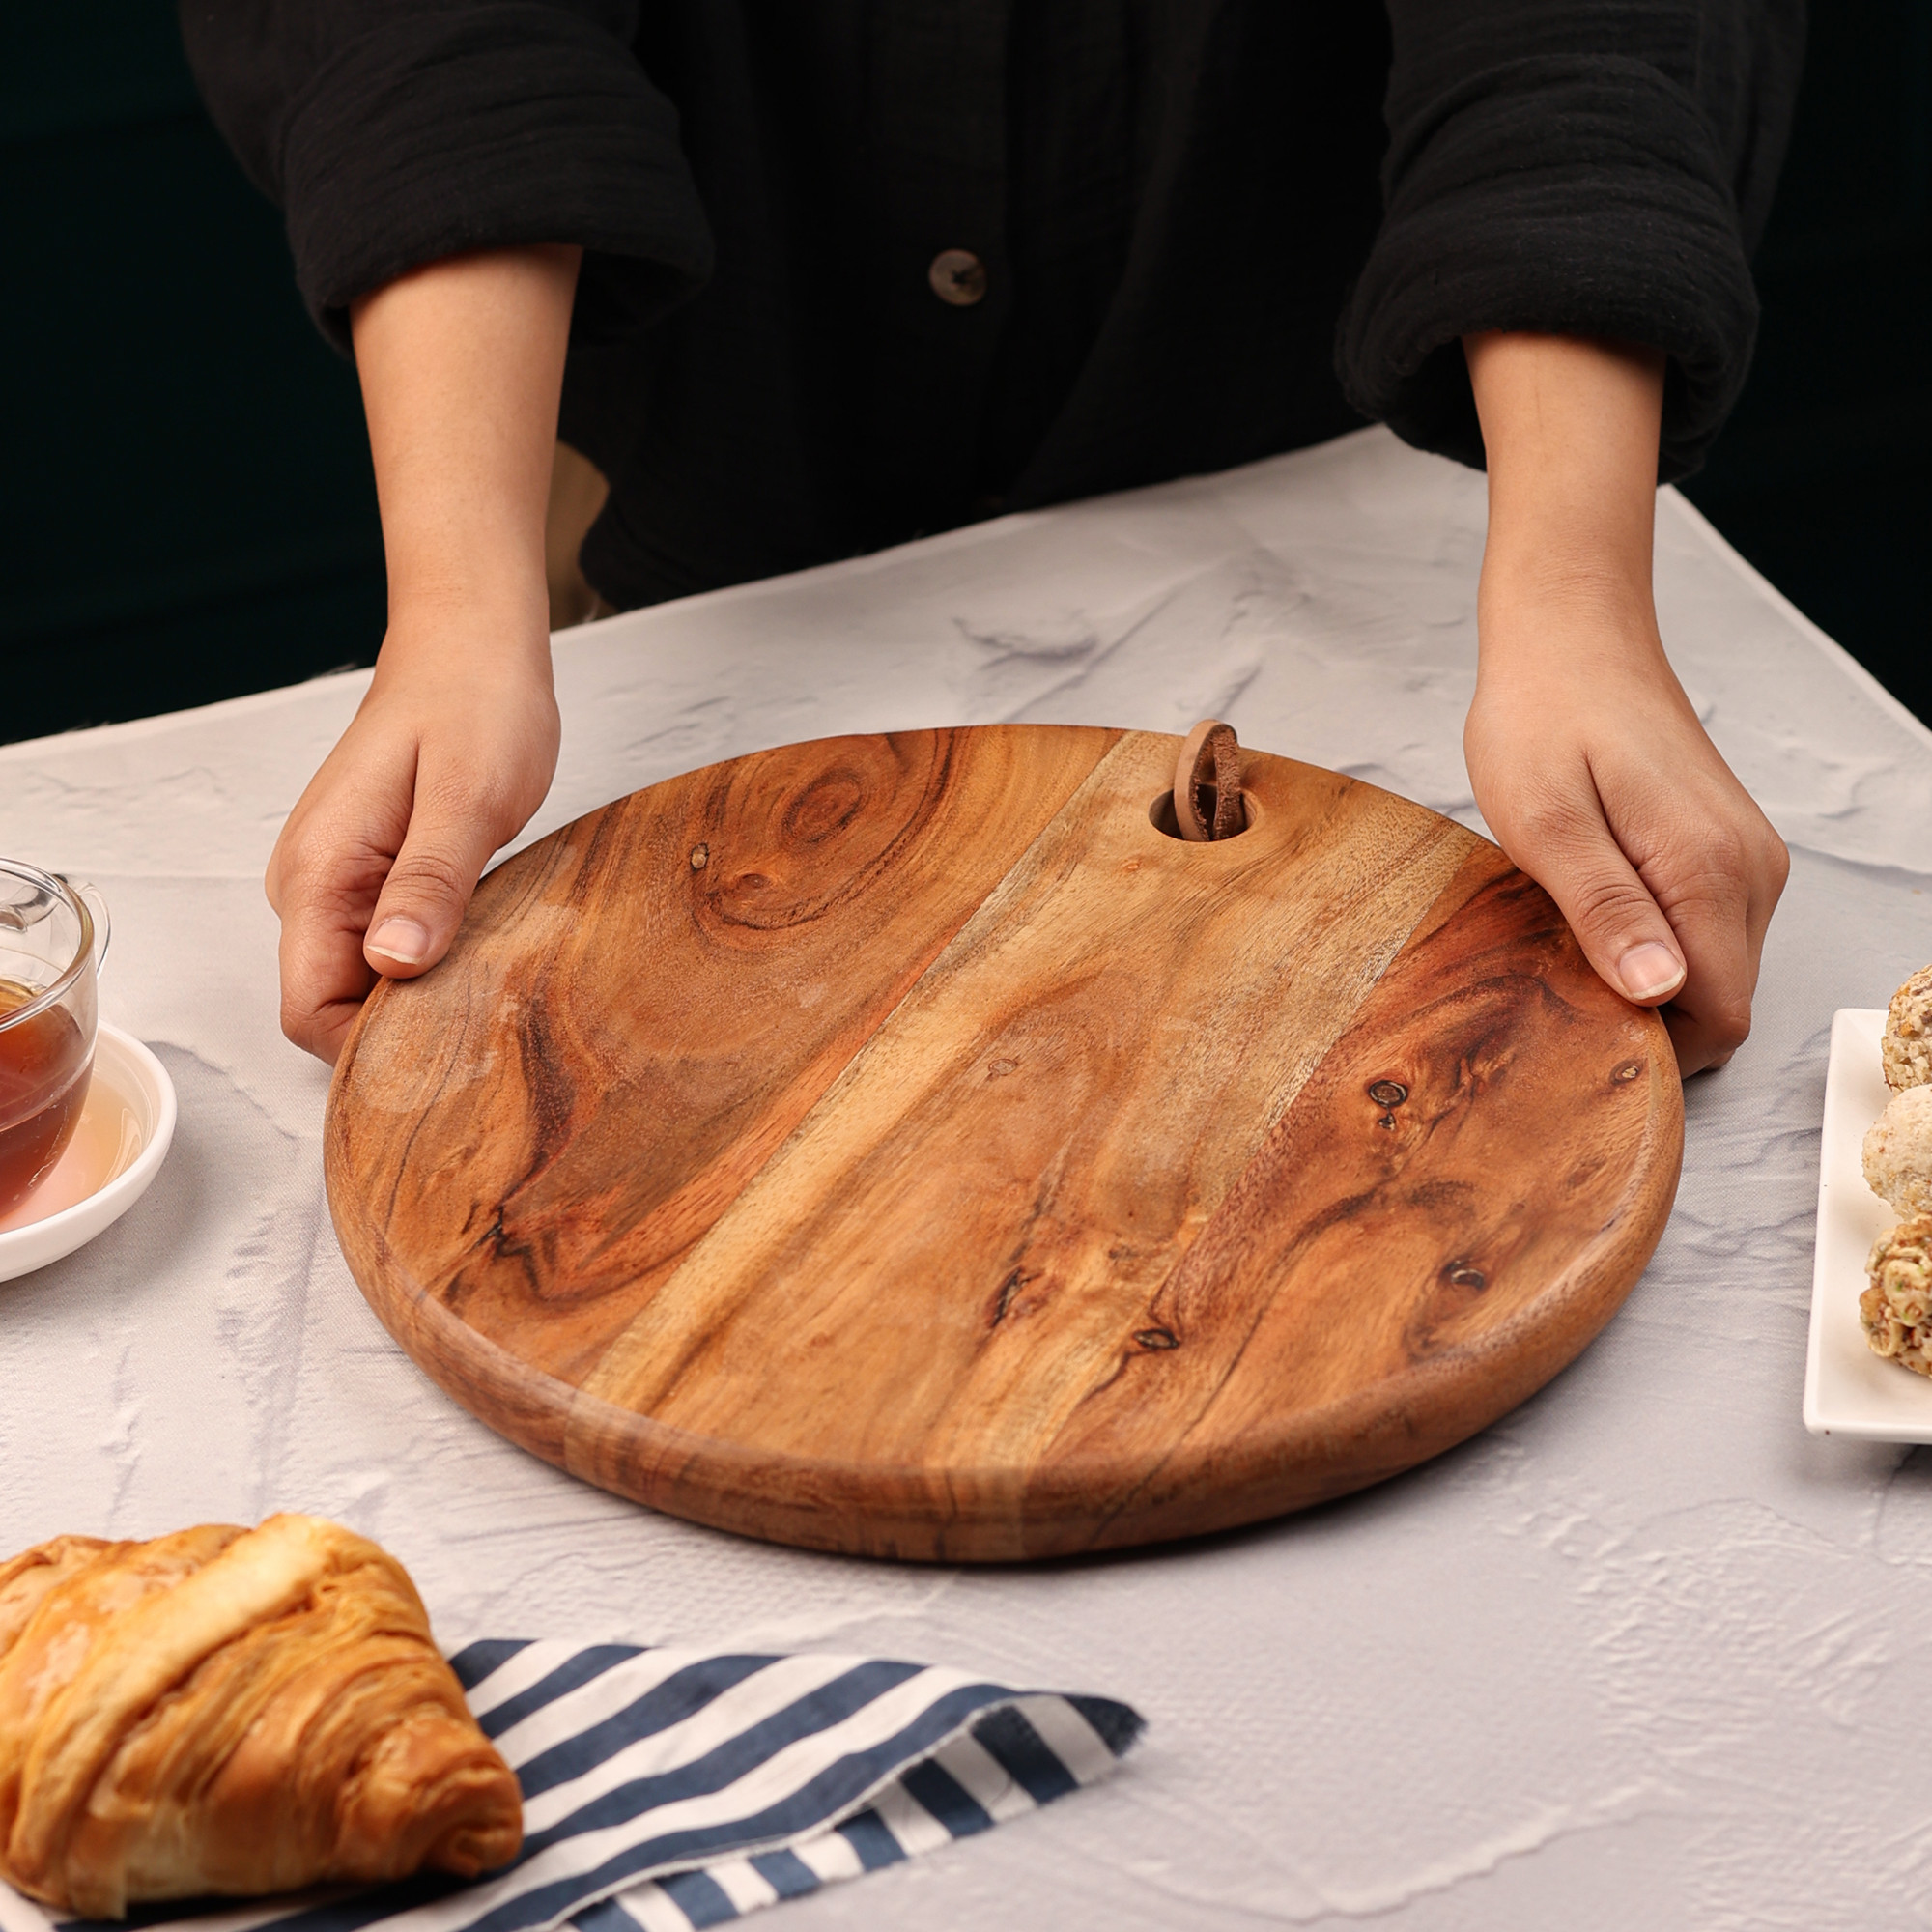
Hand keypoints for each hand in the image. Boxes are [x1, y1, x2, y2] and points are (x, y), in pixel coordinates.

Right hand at [264, 613, 558, 1061]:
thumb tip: (394, 964)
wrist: (470, 647)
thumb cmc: (474, 706)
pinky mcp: (372, 875)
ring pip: (364, 981)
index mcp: (319, 873)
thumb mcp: (469, 797)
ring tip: (494, 978)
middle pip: (334, 1006)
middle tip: (490, 1018)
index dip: (370, 1050)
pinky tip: (483, 947)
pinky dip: (431, 961)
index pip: (308, 1009)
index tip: (448, 1052)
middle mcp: (311, 885)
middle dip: (403, 1030)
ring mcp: (338, 881)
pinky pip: (388, 946)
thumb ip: (430, 882)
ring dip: (423, 995)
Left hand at [1464, 590, 1786, 1073]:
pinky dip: (1656, 943)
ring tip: (1566, 942)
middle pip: (1724, 1000)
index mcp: (1707, 870)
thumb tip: (1659, 992)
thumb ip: (1605, 911)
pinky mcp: (1726, 845)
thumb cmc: (1542, 721)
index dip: (1652, 1047)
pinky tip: (1592, 913)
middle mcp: (1749, 869)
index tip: (1575, 1036)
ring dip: (1648, 979)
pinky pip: (1706, 928)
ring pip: (1716, 968)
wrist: (1570, 639)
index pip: (1719, 1016)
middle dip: (1648, 1019)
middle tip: (1555, 992)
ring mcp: (1745, 856)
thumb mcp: (1546, 825)